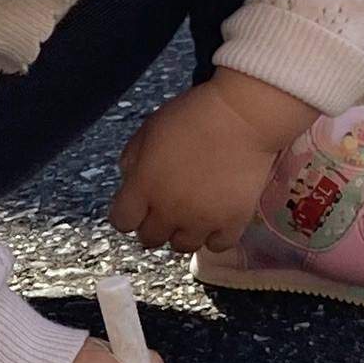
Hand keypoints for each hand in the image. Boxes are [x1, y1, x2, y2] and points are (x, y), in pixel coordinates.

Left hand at [110, 69, 312, 253]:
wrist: (242, 116)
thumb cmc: (193, 116)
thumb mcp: (148, 129)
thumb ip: (132, 159)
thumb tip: (130, 182)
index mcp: (143, 187)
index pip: (121, 222)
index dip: (128, 214)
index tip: (138, 205)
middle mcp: (168, 211)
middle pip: (150, 239)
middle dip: (154, 224)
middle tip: (167, 208)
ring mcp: (201, 220)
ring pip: (181, 247)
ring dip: (182, 232)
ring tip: (192, 215)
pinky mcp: (232, 223)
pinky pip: (216, 246)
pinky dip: (214, 236)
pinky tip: (216, 220)